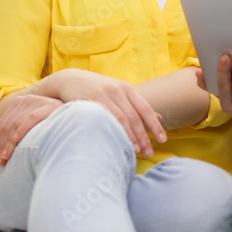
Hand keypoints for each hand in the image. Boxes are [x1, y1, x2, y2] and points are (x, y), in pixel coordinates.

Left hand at [0, 93, 62, 166]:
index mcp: (20, 102)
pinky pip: (31, 118)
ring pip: (16, 123)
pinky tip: (16, 140)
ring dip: (9, 143)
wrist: (75, 117)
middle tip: (1, 162)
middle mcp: (27, 99)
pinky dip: (22, 130)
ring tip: (6, 158)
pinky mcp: (48, 106)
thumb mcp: (27, 124)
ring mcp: (38, 101)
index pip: (3, 124)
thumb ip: (9, 125)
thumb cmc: (50, 123)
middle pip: (7, 125)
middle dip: (2, 145)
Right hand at [43, 69, 166, 157]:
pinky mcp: (87, 101)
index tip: (163, 140)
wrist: (68, 79)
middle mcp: (116, 90)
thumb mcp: (118, 92)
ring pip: (120, 119)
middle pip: (134, 116)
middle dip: (143, 136)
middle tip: (149, 153)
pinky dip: (111, 131)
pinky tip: (115, 142)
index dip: (155, 125)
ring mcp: (102, 95)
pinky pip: (102, 118)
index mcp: (126, 88)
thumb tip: (158, 117)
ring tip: (136, 151)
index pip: (145, 109)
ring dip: (129, 136)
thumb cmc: (97, 89)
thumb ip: (136, 104)